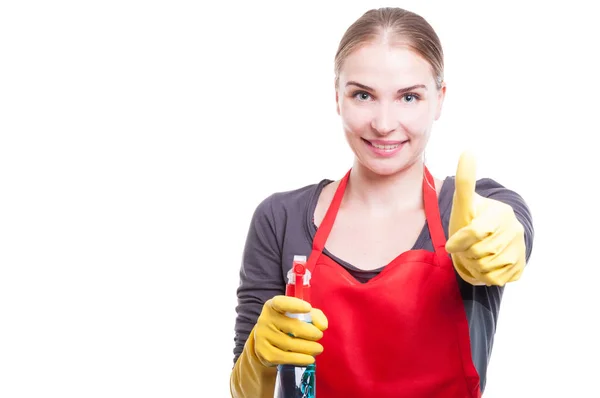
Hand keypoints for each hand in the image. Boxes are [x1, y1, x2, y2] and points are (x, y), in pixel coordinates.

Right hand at [253, 295, 327, 366]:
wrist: (267, 342)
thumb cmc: (287, 324)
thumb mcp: (299, 315)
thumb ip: (314, 316)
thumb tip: (322, 326)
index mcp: (273, 306)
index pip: (281, 303)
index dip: (295, 305)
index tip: (308, 308)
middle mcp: (265, 319)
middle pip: (291, 326)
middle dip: (310, 332)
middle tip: (319, 335)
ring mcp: (263, 337)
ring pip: (289, 344)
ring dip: (308, 348)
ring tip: (318, 349)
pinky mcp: (264, 353)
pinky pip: (284, 357)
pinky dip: (300, 359)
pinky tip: (310, 359)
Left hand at [446, 152, 525, 285]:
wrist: (486, 240)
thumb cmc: (470, 219)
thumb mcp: (464, 202)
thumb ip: (465, 180)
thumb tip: (468, 150)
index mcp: (500, 213)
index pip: (476, 233)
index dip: (459, 241)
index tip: (452, 244)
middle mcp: (514, 230)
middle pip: (479, 253)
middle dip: (466, 253)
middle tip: (466, 247)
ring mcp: (520, 249)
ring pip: (487, 268)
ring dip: (474, 266)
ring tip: (474, 255)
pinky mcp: (520, 267)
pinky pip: (495, 279)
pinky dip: (485, 276)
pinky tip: (484, 265)